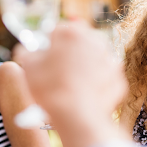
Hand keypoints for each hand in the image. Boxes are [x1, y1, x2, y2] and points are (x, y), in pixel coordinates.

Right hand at [21, 23, 128, 146]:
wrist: (76, 116)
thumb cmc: (49, 88)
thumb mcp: (27, 66)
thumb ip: (28, 52)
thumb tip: (29, 51)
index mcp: (71, 32)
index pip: (58, 30)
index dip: (50, 43)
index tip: (46, 56)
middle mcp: (95, 41)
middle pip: (79, 42)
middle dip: (70, 53)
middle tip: (58, 71)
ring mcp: (110, 60)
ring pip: (94, 60)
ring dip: (84, 68)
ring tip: (70, 86)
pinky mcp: (118, 79)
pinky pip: (104, 78)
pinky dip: (96, 85)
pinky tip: (84, 95)